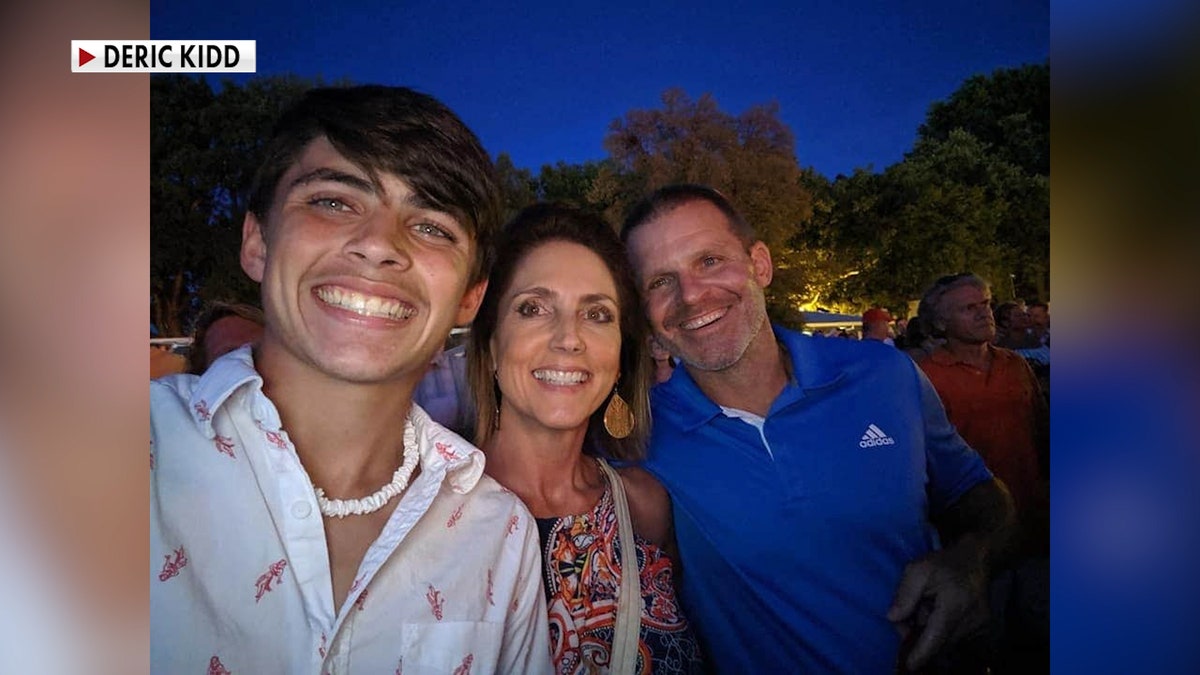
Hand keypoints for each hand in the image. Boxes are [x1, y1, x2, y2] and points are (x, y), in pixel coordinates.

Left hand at [887, 544, 989, 671]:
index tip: (909, 665)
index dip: (920, 654)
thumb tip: (892, 618)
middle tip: (905, 618)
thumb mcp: (918, 570)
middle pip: (939, 642)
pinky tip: (937, 613)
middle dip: (919, 637)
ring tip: (925, 609)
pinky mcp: (982, 629)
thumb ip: (905, 594)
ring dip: (931, 633)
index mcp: (953, 606)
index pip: (935, 638)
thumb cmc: (944, 563)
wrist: (977, 560)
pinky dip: (942, 631)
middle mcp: (970, 621)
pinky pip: (956, 637)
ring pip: (947, 641)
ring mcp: (979, 627)